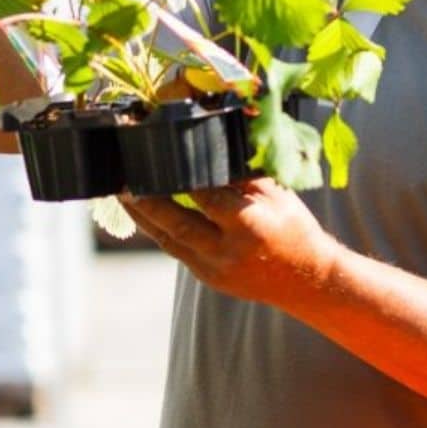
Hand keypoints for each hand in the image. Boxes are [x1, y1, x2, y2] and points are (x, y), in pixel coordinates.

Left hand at [120, 178, 340, 308]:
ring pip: (168, 240)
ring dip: (142, 216)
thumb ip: (241, 176)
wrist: (305, 280)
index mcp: (250, 227)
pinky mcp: (207, 277)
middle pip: (177, 225)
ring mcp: (215, 270)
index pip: (207, 197)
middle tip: (123, 180)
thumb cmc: (293, 228)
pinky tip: (142, 211)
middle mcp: (228, 252)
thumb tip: (210, 147)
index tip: (160, 156)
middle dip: (146, 201)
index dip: (181, 178)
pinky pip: (175, 250)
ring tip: (121, 192)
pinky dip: (157, 229)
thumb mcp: (276, 195)